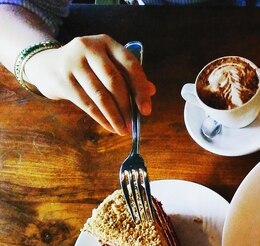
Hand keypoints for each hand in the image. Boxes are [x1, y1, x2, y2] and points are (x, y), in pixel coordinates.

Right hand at [24, 34, 155, 134]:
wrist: (48, 65)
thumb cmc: (89, 68)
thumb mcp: (109, 65)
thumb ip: (129, 76)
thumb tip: (152, 91)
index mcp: (107, 43)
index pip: (130, 65)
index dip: (140, 89)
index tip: (146, 110)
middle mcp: (89, 48)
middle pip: (114, 81)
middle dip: (126, 107)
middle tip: (133, 125)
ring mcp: (73, 62)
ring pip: (100, 95)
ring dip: (114, 116)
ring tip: (123, 130)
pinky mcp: (62, 79)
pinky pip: (86, 103)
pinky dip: (100, 118)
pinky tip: (109, 126)